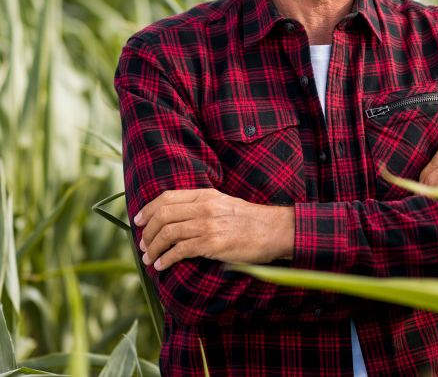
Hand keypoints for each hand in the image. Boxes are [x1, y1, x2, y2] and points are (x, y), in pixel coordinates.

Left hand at [134, 189, 294, 270]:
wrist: (275, 230)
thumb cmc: (251, 221)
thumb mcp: (225, 204)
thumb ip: (203, 206)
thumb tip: (179, 218)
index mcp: (206, 195)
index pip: (167, 197)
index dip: (148, 210)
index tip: (138, 221)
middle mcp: (204, 207)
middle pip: (162, 216)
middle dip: (147, 233)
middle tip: (143, 246)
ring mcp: (207, 224)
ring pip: (167, 233)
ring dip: (153, 248)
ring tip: (149, 259)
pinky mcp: (212, 243)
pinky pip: (179, 251)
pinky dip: (166, 260)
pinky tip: (162, 266)